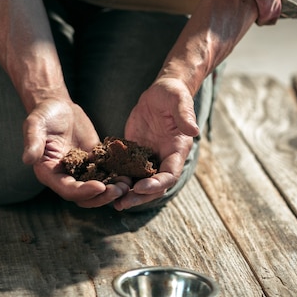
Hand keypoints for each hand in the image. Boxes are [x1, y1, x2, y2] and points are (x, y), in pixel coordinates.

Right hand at [22, 98, 129, 206]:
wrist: (57, 105)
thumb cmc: (43, 114)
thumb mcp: (34, 125)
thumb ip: (32, 142)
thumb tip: (27, 159)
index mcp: (49, 172)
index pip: (67, 189)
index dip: (83, 191)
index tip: (101, 186)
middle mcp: (65, 176)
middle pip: (84, 195)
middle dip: (103, 196)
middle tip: (120, 189)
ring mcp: (80, 169)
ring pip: (98, 187)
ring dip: (112, 189)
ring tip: (128, 183)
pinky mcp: (93, 160)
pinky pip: (106, 171)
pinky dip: (117, 173)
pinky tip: (131, 170)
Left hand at [114, 77, 199, 209]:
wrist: (161, 93)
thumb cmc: (173, 94)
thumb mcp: (179, 101)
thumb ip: (185, 115)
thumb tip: (194, 130)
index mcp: (177, 150)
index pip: (169, 175)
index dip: (156, 184)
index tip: (140, 187)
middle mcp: (163, 158)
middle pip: (154, 186)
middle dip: (139, 196)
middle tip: (121, 204)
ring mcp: (148, 156)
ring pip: (139, 181)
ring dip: (126, 192)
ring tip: (110, 199)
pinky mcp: (134, 151)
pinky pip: (126, 168)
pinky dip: (117, 176)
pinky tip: (102, 181)